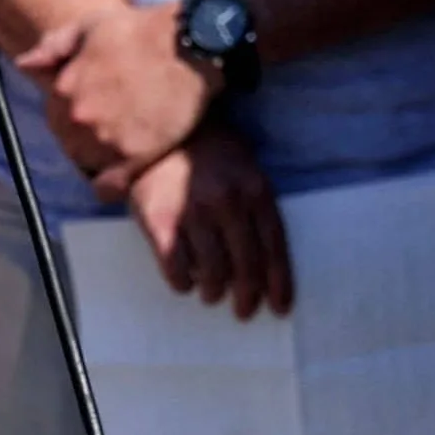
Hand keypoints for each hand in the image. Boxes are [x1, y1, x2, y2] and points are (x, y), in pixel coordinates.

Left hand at [21, 1, 215, 181]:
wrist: (191, 46)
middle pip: (70, 143)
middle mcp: (80, 117)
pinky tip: (123, 173)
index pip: (54, 118)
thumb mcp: (89, 27)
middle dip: (85, 138)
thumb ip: (52, 47)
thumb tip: (23, 64)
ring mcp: (107, 139)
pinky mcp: (138, 156)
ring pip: (89, 163)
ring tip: (122, 143)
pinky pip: (111, 186)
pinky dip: (112, 184)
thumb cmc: (142, 30)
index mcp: (64, 88)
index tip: (91, 114)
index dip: (71, 117)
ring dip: (100, 158)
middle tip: (111, 128)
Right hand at [103, 121, 292, 319]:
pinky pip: (175, 266)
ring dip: (214, 291)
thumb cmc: (208, 149)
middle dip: (248, 295)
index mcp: (255, 189)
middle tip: (244, 311)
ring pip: (211, 271)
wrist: (155, 123)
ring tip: (211, 295)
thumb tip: (265, 258)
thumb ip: (257, 204)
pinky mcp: (158, 219)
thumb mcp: (246, 166)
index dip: (279, 282)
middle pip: (245, 264)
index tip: (280, 308)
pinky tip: (184, 282)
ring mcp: (192, 211)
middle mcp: (227, 202)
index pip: (274, 247)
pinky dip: (182, 282)